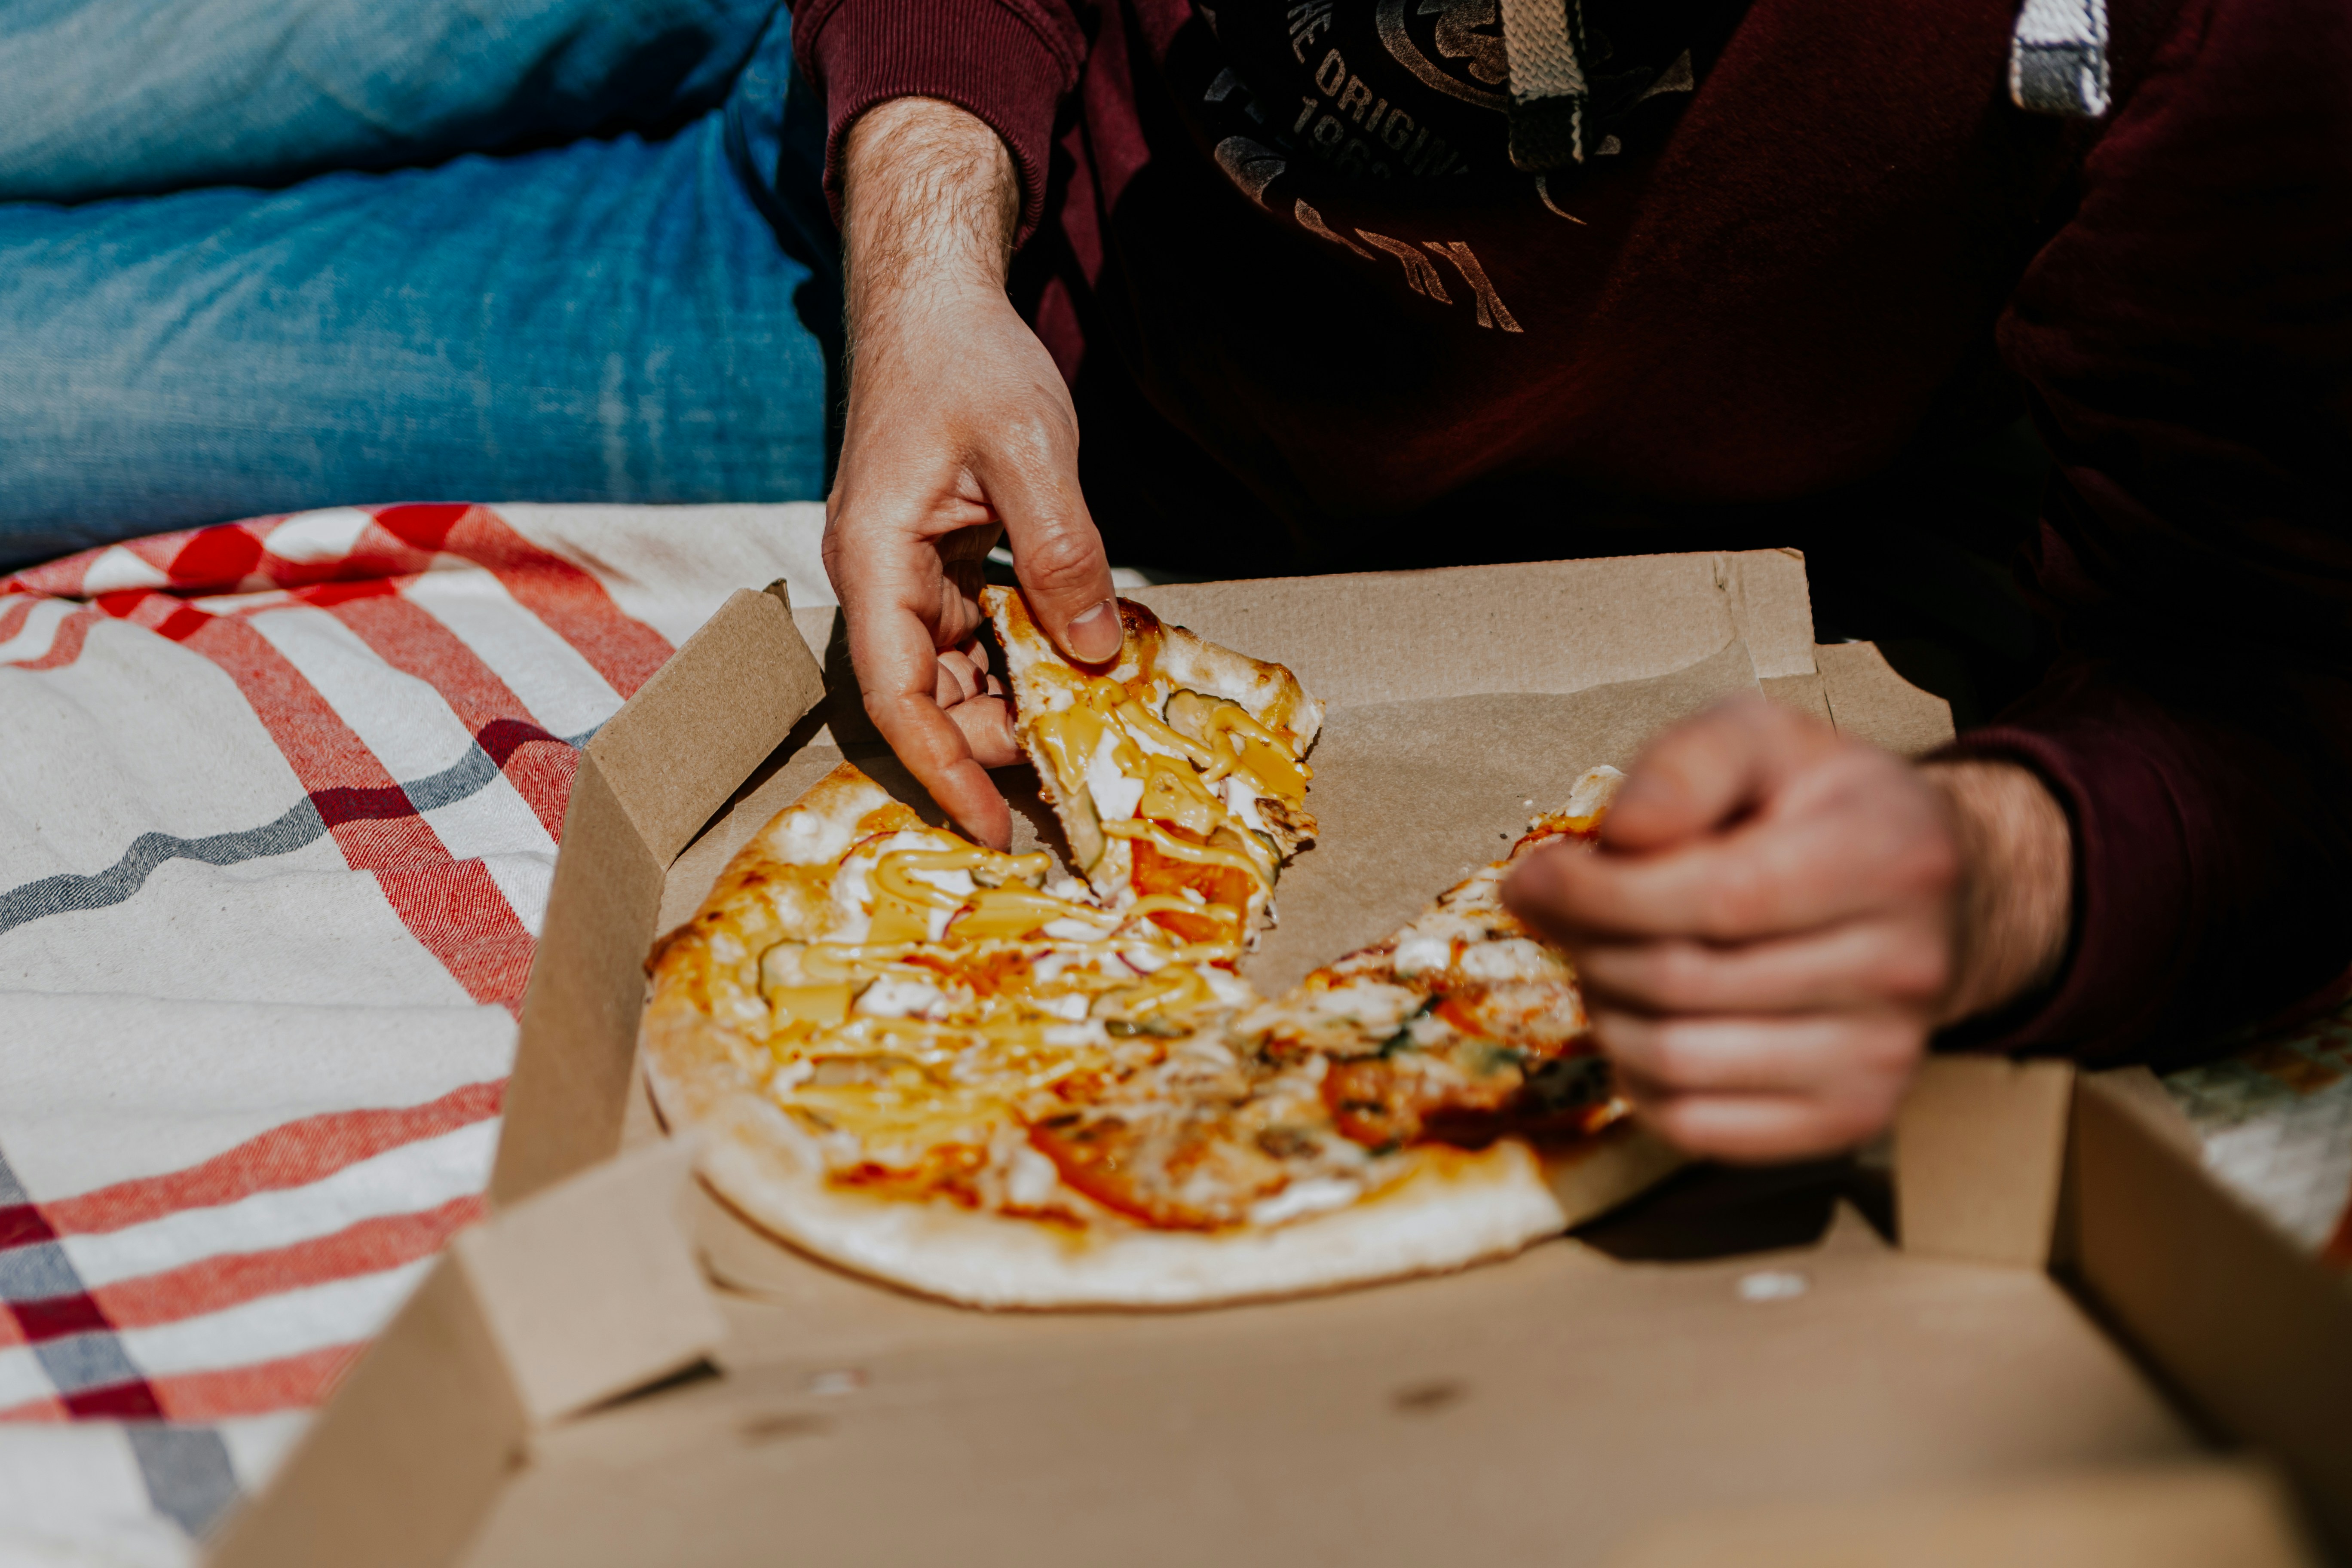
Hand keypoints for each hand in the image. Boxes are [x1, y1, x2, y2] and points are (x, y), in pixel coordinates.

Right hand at [822, 97, 1119, 848]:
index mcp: (876, 558)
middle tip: (1079, 777)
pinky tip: (1083, 662)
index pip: (898, 695)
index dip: (945, 769)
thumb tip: (1093, 652)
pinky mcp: (943, 560)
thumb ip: (1060, 549)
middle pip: (929, 696)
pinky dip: (1027, 655)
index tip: (995, 828)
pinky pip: (980, 632)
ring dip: (1017, 702)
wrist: (932, 298)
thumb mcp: (1029, 449)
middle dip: (995, 744)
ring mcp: (910, 572)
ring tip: (1091, 726)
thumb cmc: (965, 359)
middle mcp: (880, 577)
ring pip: (958, 672)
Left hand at [1503, 696, 2072, 1161]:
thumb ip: (1685, 765)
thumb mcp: (1759, 739)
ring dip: (1604, 1012)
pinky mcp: (1851, 1120)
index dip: (1598, 893)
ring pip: (1676, 1060)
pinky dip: (1637, 1080)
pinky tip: (1641, 1024)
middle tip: (1561, 918)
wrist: (1925, 896)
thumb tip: (1622, 835)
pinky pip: (1696, 1126)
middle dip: (1589, 946)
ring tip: (1602, 963)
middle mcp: (1903, 967)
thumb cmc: (1816, 809)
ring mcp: (1883, 1057)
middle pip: (1682, 980)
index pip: (1715, 896)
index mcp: (1888, 856)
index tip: (1533, 879)